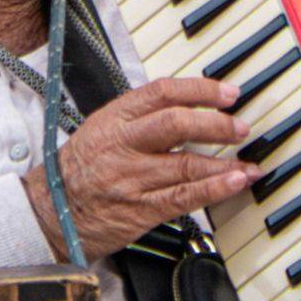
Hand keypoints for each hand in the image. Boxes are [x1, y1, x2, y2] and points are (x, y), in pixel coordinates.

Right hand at [22, 78, 262, 261]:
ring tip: (249, 163)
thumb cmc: (80, 168)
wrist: (50, 210)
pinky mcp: (140, 209)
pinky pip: (184, 197)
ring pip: (187, 163)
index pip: (164, 92)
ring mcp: (132, 177)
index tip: (228, 93)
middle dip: (217, 124)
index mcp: (115, 118)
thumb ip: (140, 116)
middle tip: (240, 127)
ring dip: (225, 162)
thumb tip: (189, 105)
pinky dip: (214, 189)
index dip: (201, 89)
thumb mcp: (102, 128)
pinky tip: (235, 182)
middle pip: (178, 124)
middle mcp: (124, 144)